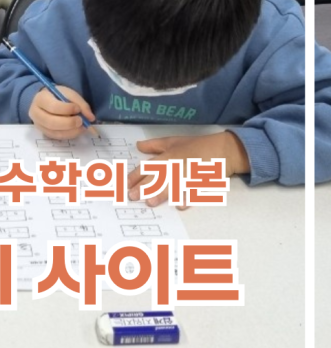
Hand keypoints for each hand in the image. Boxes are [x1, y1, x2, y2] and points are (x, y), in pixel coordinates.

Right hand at [29, 86, 97, 139]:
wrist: (48, 100)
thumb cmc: (58, 96)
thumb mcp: (69, 94)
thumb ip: (81, 104)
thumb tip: (91, 118)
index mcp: (40, 99)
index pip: (53, 107)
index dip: (67, 109)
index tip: (78, 109)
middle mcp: (35, 113)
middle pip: (51, 122)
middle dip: (69, 123)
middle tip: (81, 121)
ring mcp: (39, 125)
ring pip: (54, 132)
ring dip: (71, 131)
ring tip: (82, 127)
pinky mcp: (44, 133)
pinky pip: (57, 137)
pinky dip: (68, 135)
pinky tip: (76, 130)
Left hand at [127, 130, 249, 207]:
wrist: (222, 150)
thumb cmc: (196, 146)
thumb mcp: (173, 141)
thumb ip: (154, 145)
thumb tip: (138, 146)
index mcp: (167, 156)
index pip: (147, 167)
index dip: (135, 176)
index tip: (125, 184)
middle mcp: (175, 166)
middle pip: (156, 177)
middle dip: (144, 187)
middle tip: (132, 197)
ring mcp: (188, 176)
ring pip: (172, 186)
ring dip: (161, 194)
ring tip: (150, 202)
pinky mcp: (201, 184)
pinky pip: (193, 192)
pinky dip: (187, 198)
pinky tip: (180, 206)